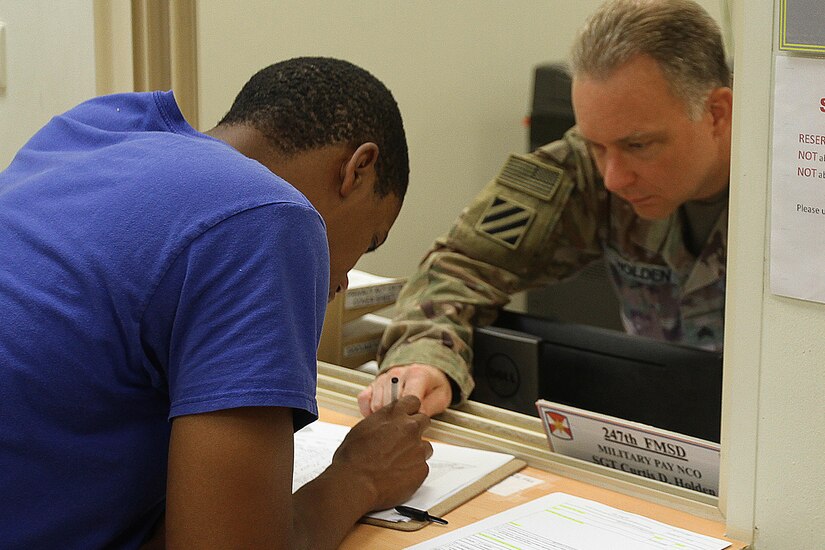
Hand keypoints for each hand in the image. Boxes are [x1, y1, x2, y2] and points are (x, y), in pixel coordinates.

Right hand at [331, 395, 432, 510]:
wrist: (356, 484)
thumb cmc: (353, 459)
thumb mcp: (363, 429)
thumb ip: (381, 422)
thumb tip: (385, 424)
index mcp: (394, 415)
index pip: (413, 401)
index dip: (409, 410)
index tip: (407, 416)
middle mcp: (409, 428)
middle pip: (424, 421)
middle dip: (416, 429)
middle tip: (404, 440)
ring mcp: (418, 448)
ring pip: (426, 446)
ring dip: (416, 451)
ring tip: (398, 461)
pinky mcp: (422, 468)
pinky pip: (423, 466)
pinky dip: (414, 470)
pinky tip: (399, 474)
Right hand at [357, 364, 451, 417]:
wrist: (426, 374)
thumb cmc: (433, 386)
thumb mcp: (440, 397)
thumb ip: (430, 407)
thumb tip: (418, 418)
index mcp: (416, 375)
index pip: (408, 398)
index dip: (411, 415)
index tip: (415, 422)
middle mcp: (397, 374)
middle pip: (390, 404)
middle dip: (398, 420)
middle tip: (405, 427)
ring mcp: (383, 378)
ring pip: (376, 405)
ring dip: (384, 417)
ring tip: (395, 421)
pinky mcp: (372, 384)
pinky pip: (364, 399)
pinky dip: (368, 411)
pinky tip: (381, 416)